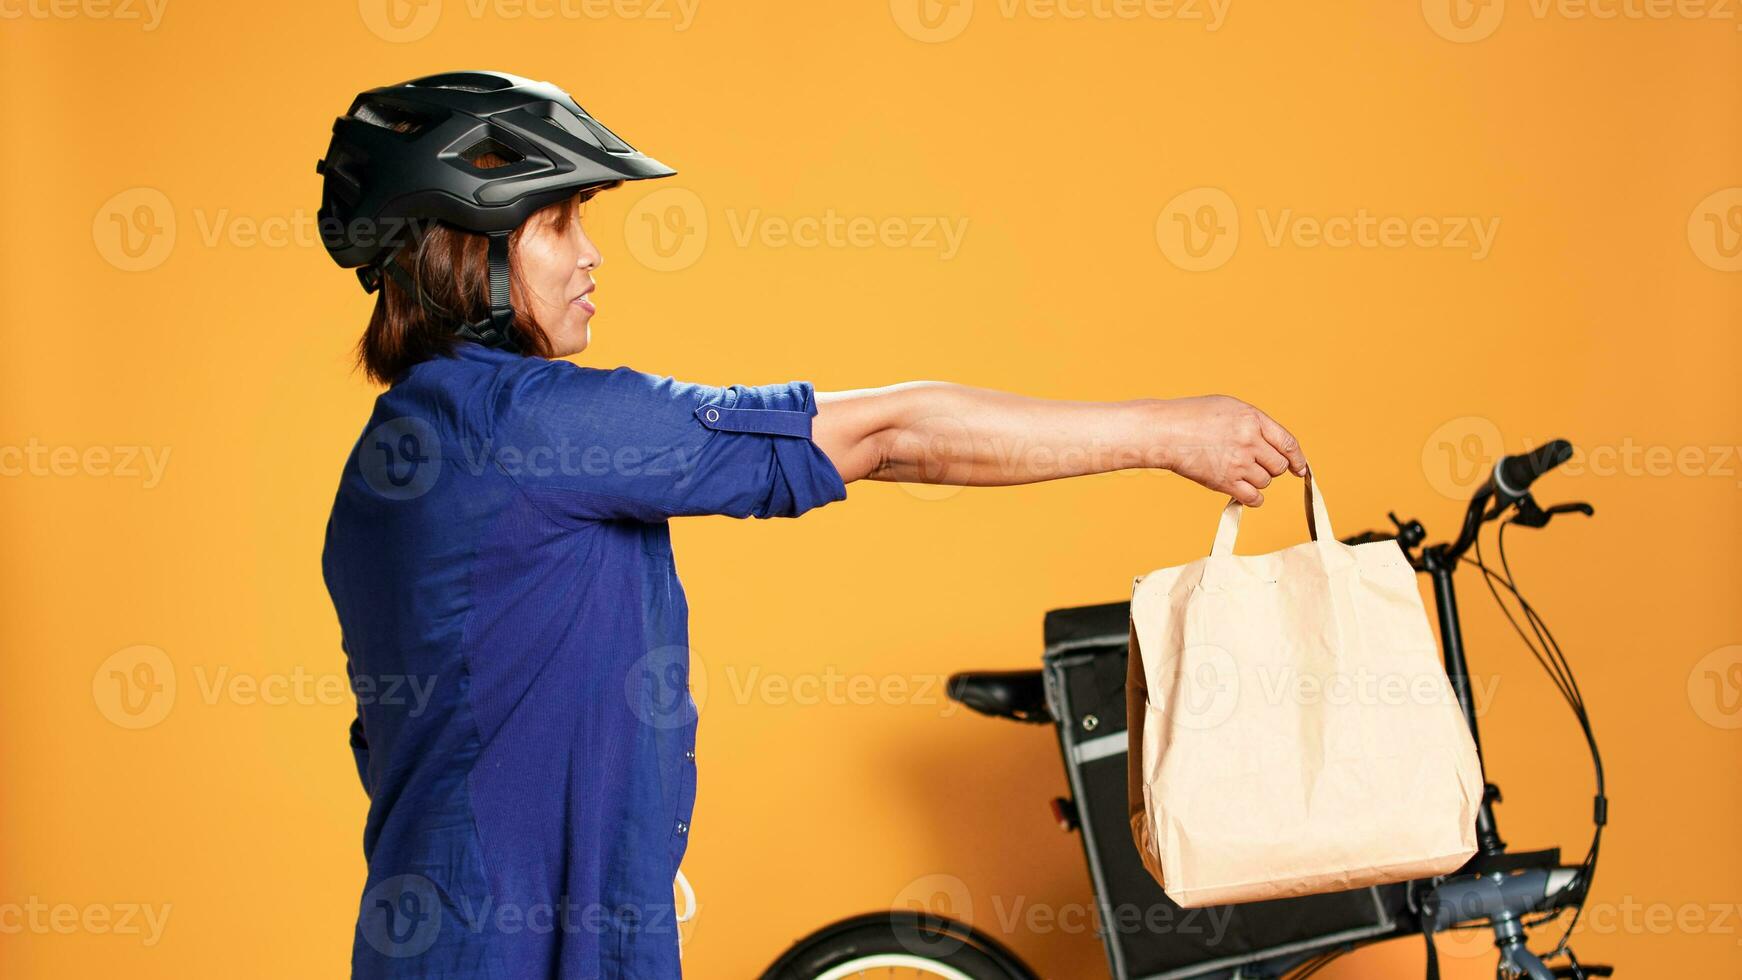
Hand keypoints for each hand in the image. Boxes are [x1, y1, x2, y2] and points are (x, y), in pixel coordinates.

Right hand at [1154, 395, 1306, 505]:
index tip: (1299, 468)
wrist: (1165, 432)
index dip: (1297, 458)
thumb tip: (1272, 443)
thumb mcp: (1228, 407)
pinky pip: (1254, 498)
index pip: (1288, 443)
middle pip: (1278, 465)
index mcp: (1253, 419)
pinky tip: (1243, 491)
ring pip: (1265, 482)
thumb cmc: (1191, 416)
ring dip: (1256, 480)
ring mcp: (1238, 462)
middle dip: (1270, 467)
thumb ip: (1254, 422)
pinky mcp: (1225, 482)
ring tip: (1237, 472)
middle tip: (1254, 465)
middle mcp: (1250, 441)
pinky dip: (1253, 498)